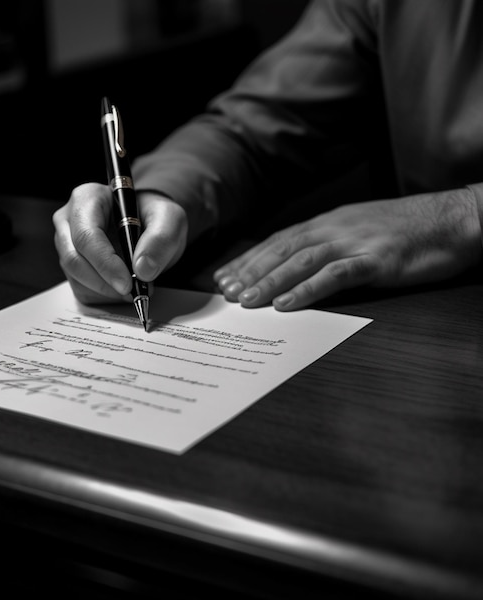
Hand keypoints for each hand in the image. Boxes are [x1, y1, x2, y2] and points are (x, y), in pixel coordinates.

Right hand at [53, 183, 187, 303]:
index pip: (86, 235)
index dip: (105, 263)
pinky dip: (104, 296)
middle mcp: (70, 221)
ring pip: (76, 278)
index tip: (126, 283)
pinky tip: (122, 288)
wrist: (149, 227)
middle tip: (133, 290)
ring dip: (107, 291)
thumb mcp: (169, 218)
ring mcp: (67, 245)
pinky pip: (81, 289)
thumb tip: (143, 269)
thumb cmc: (153, 216)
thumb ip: (161, 238)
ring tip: (134, 286)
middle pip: (74, 259)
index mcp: (88, 199)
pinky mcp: (72, 266)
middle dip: (104, 282)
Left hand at [214, 189, 480, 310]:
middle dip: (250, 272)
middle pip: (282, 250)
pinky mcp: (377, 260)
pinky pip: (336, 275)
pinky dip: (308, 289)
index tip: (225, 277)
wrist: (453, 218)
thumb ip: (328, 245)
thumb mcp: (358, 231)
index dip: (249, 260)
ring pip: (302, 261)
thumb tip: (296, 267)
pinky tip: (287, 303)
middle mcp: (335, 228)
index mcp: (329, 223)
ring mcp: (356, 242)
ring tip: (245, 300)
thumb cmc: (405, 229)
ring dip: (270, 280)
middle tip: (224, 292)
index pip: (279, 241)